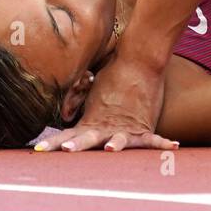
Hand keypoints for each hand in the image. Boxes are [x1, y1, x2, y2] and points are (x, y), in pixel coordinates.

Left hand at [33, 54, 175, 152]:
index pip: (69, 134)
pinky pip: (154, 138)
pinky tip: (172, 148)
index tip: (39, 150)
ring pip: (120, 140)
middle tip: (67, 149)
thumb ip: (80, 107)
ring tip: (112, 149)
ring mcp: (126, 127)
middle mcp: (106, 126)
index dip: (54, 143)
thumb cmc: (114, 75)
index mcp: (91, 121)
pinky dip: (163, 144)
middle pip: (88, 139)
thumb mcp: (92, 93)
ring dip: (116, 145)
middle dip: (77, 145)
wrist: (139, 60)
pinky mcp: (145, 124)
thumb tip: (66, 111)